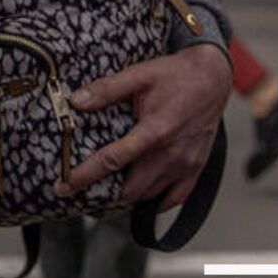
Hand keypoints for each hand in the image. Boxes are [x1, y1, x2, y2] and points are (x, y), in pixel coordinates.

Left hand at [56, 44, 231, 208]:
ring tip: (105, 193)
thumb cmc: (176, 74)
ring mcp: (186, 164)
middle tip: (82, 193)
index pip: (112, 161)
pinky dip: (155, 202)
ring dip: (127, 198)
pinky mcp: (196, 168)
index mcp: (154, 131)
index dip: (85, 176)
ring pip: (150, 195)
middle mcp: (171, 154)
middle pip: (131, 189)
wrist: (213, 77)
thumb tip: (76, 101)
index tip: (64, 186)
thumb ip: (107, 89)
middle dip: (103, 195)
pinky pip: (175, 198)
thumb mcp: (139, 75)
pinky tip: (139, 196)